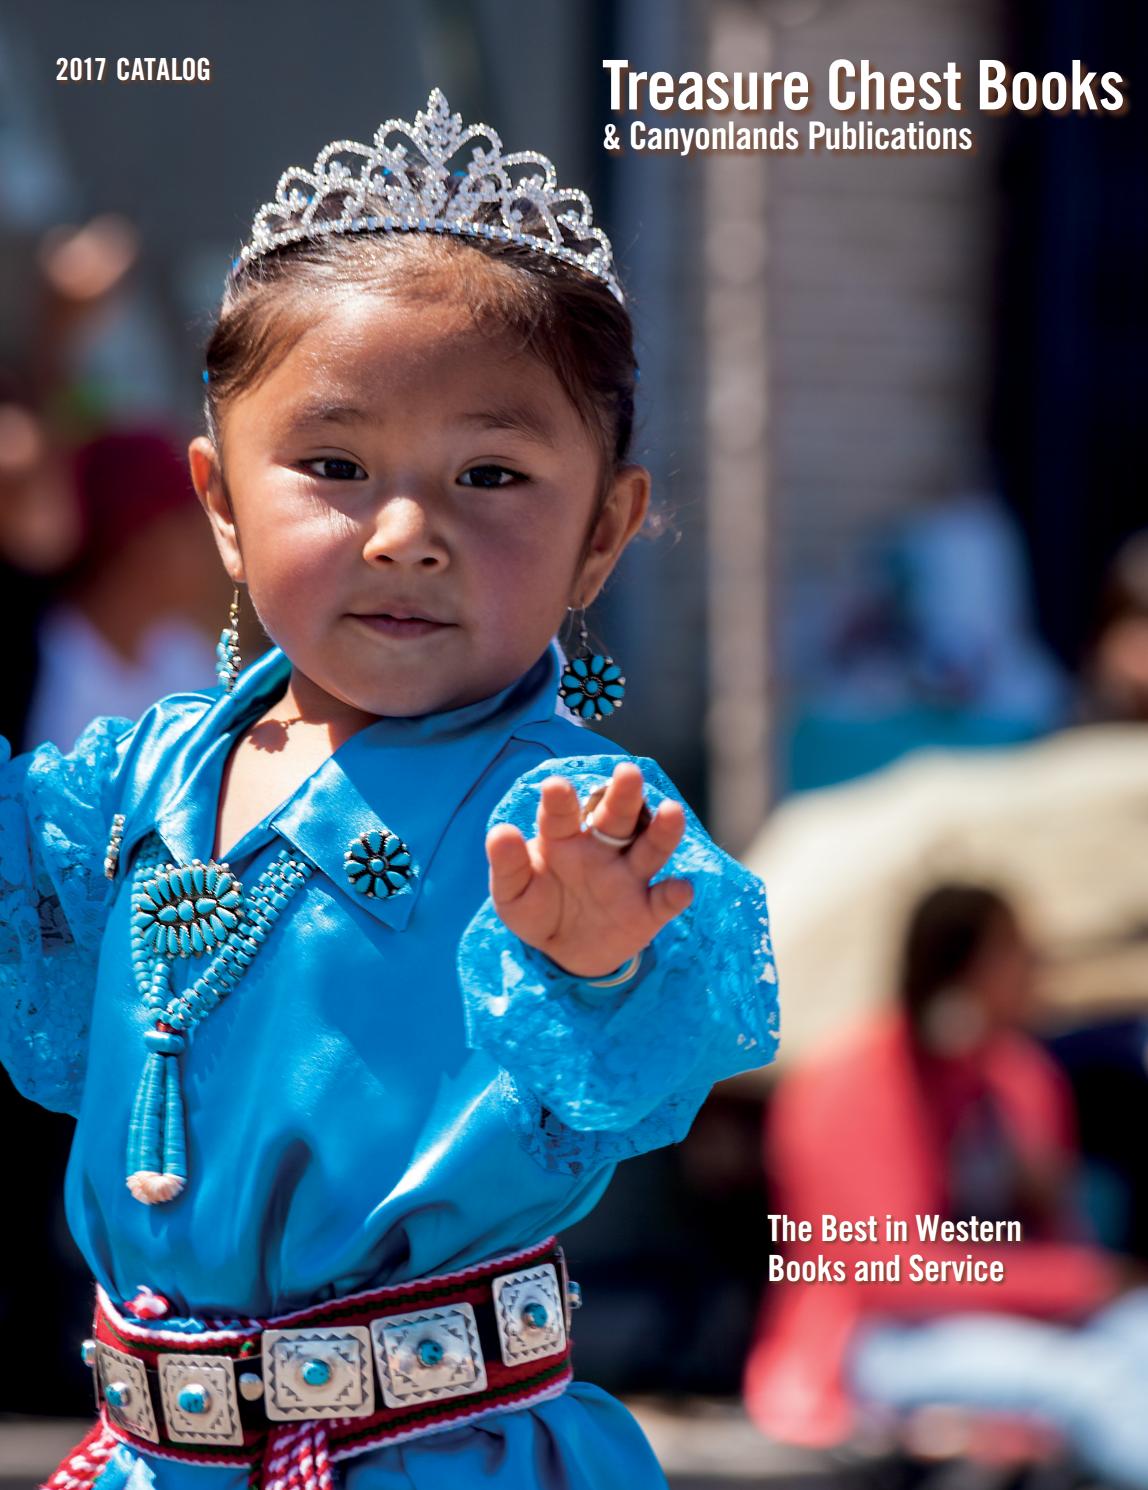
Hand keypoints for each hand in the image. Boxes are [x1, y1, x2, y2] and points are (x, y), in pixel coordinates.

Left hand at [486, 761, 693, 977]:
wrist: (564, 953)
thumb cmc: (537, 909)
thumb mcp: (513, 894)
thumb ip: (507, 865)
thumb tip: (500, 832)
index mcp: (563, 837)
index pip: (561, 814)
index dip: (560, 800)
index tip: (555, 786)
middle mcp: (601, 848)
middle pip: (616, 817)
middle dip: (623, 796)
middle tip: (628, 773)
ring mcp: (628, 877)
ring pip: (649, 848)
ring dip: (662, 831)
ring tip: (672, 813)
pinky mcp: (646, 911)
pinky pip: (663, 901)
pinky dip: (674, 895)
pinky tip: (680, 888)